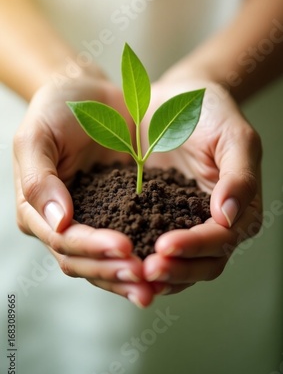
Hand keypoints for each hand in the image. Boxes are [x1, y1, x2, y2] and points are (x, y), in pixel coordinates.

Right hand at [13, 73, 155, 306]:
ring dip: (129, 276)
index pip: (62, 240)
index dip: (91, 248)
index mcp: (37, 210)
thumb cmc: (58, 109)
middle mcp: (62, 224)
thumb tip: (56, 221)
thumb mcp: (37, 135)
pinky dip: (144, 258)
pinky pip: (130, 243)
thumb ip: (38, 178)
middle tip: (146, 275)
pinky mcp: (117, 216)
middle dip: (113, 270)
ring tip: (158, 283)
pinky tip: (166, 266)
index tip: (124, 247)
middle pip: (84, 262)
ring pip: (106, 263)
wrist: (92, 97)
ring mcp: (91, 222)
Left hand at [142, 71, 261, 293]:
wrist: (176, 99)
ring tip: (129, 270)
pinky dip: (138, 257)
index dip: (196, 247)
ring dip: (156, 274)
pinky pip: (150, 246)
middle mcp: (216, 224)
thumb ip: (239, 176)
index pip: (222, 240)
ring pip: (178, 265)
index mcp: (240, 208)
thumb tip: (228, 217)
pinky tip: (116, 258)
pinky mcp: (158, 219)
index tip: (165, 246)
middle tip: (145, 269)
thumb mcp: (234, 136)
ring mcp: (186, 225)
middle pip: (203, 264)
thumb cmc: (210, 112)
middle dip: (176, 270)